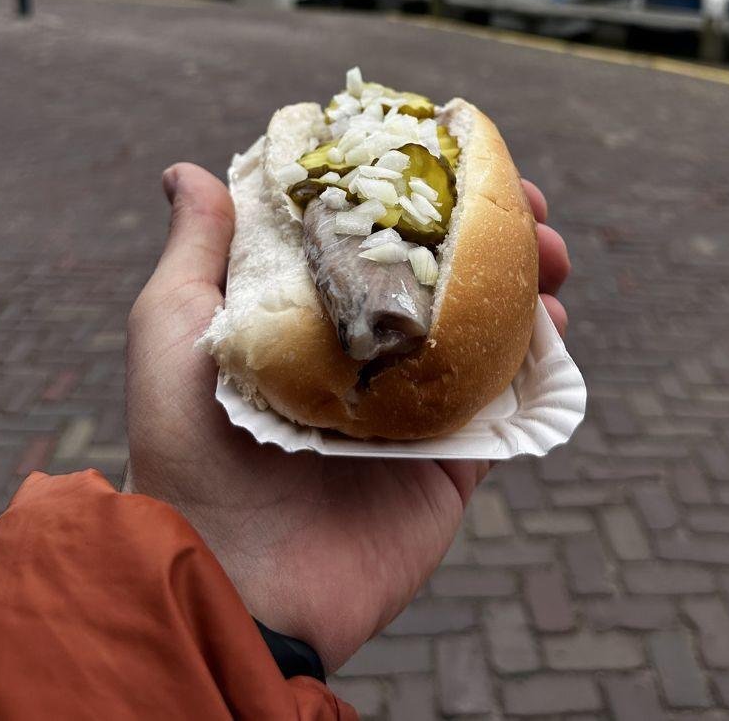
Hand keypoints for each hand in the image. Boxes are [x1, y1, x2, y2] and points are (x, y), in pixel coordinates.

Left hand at [125, 162, 570, 672]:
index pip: (372, 235)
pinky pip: (510, 402)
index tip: (450, 150)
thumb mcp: (174, 330)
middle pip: (442, 274)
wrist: (231, 578)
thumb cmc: (186, 448)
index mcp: (309, 317)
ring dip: (526, 280)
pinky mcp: (452, 460)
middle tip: (524, 199)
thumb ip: (196, 252)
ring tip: (549, 248)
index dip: (416, 190)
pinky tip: (554, 319)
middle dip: (490, 229)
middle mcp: (367, 354)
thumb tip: (187, 170)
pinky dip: (541, 359)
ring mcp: (413, 405)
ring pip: (487, 327)